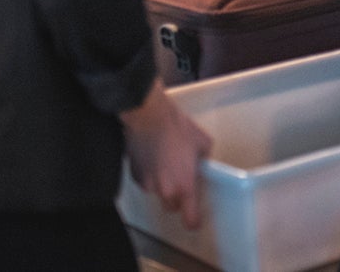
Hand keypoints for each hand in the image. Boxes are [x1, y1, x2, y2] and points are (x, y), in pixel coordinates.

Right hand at [120, 79, 212, 228]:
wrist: (150, 117)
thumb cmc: (178, 129)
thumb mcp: (203, 143)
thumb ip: (204, 160)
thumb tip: (203, 164)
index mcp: (184, 185)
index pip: (189, 217)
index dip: (193, 222)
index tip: (194, 222)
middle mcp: (165, 190)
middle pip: (172, 207)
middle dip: (177, 198)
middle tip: (182, 181)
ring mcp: (148, 185)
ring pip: (157, 194)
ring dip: (163, 185)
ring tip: (167, 163)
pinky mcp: (135, 176)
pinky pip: (146, 182)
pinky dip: (150, 175)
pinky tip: (154, 158)